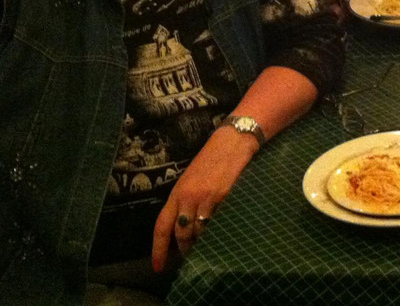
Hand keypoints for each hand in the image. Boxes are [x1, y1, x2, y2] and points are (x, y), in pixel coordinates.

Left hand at [151, 125, 258, 271]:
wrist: (232, 142)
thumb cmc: (212, 160)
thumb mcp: (192, 180)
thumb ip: (186, 201)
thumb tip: (184, 226)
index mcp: (177, 192)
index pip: (161, 226)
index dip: (158, 249)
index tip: (157, 267)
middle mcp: (187, 196)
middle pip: (180, 233)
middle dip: (185, 248)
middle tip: (190, 255)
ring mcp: (205, 197)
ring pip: (198, 230)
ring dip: (202, 241)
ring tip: (207, 243)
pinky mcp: (222, 196)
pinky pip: (216, 221)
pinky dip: (217, 229)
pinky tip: (221, 230)